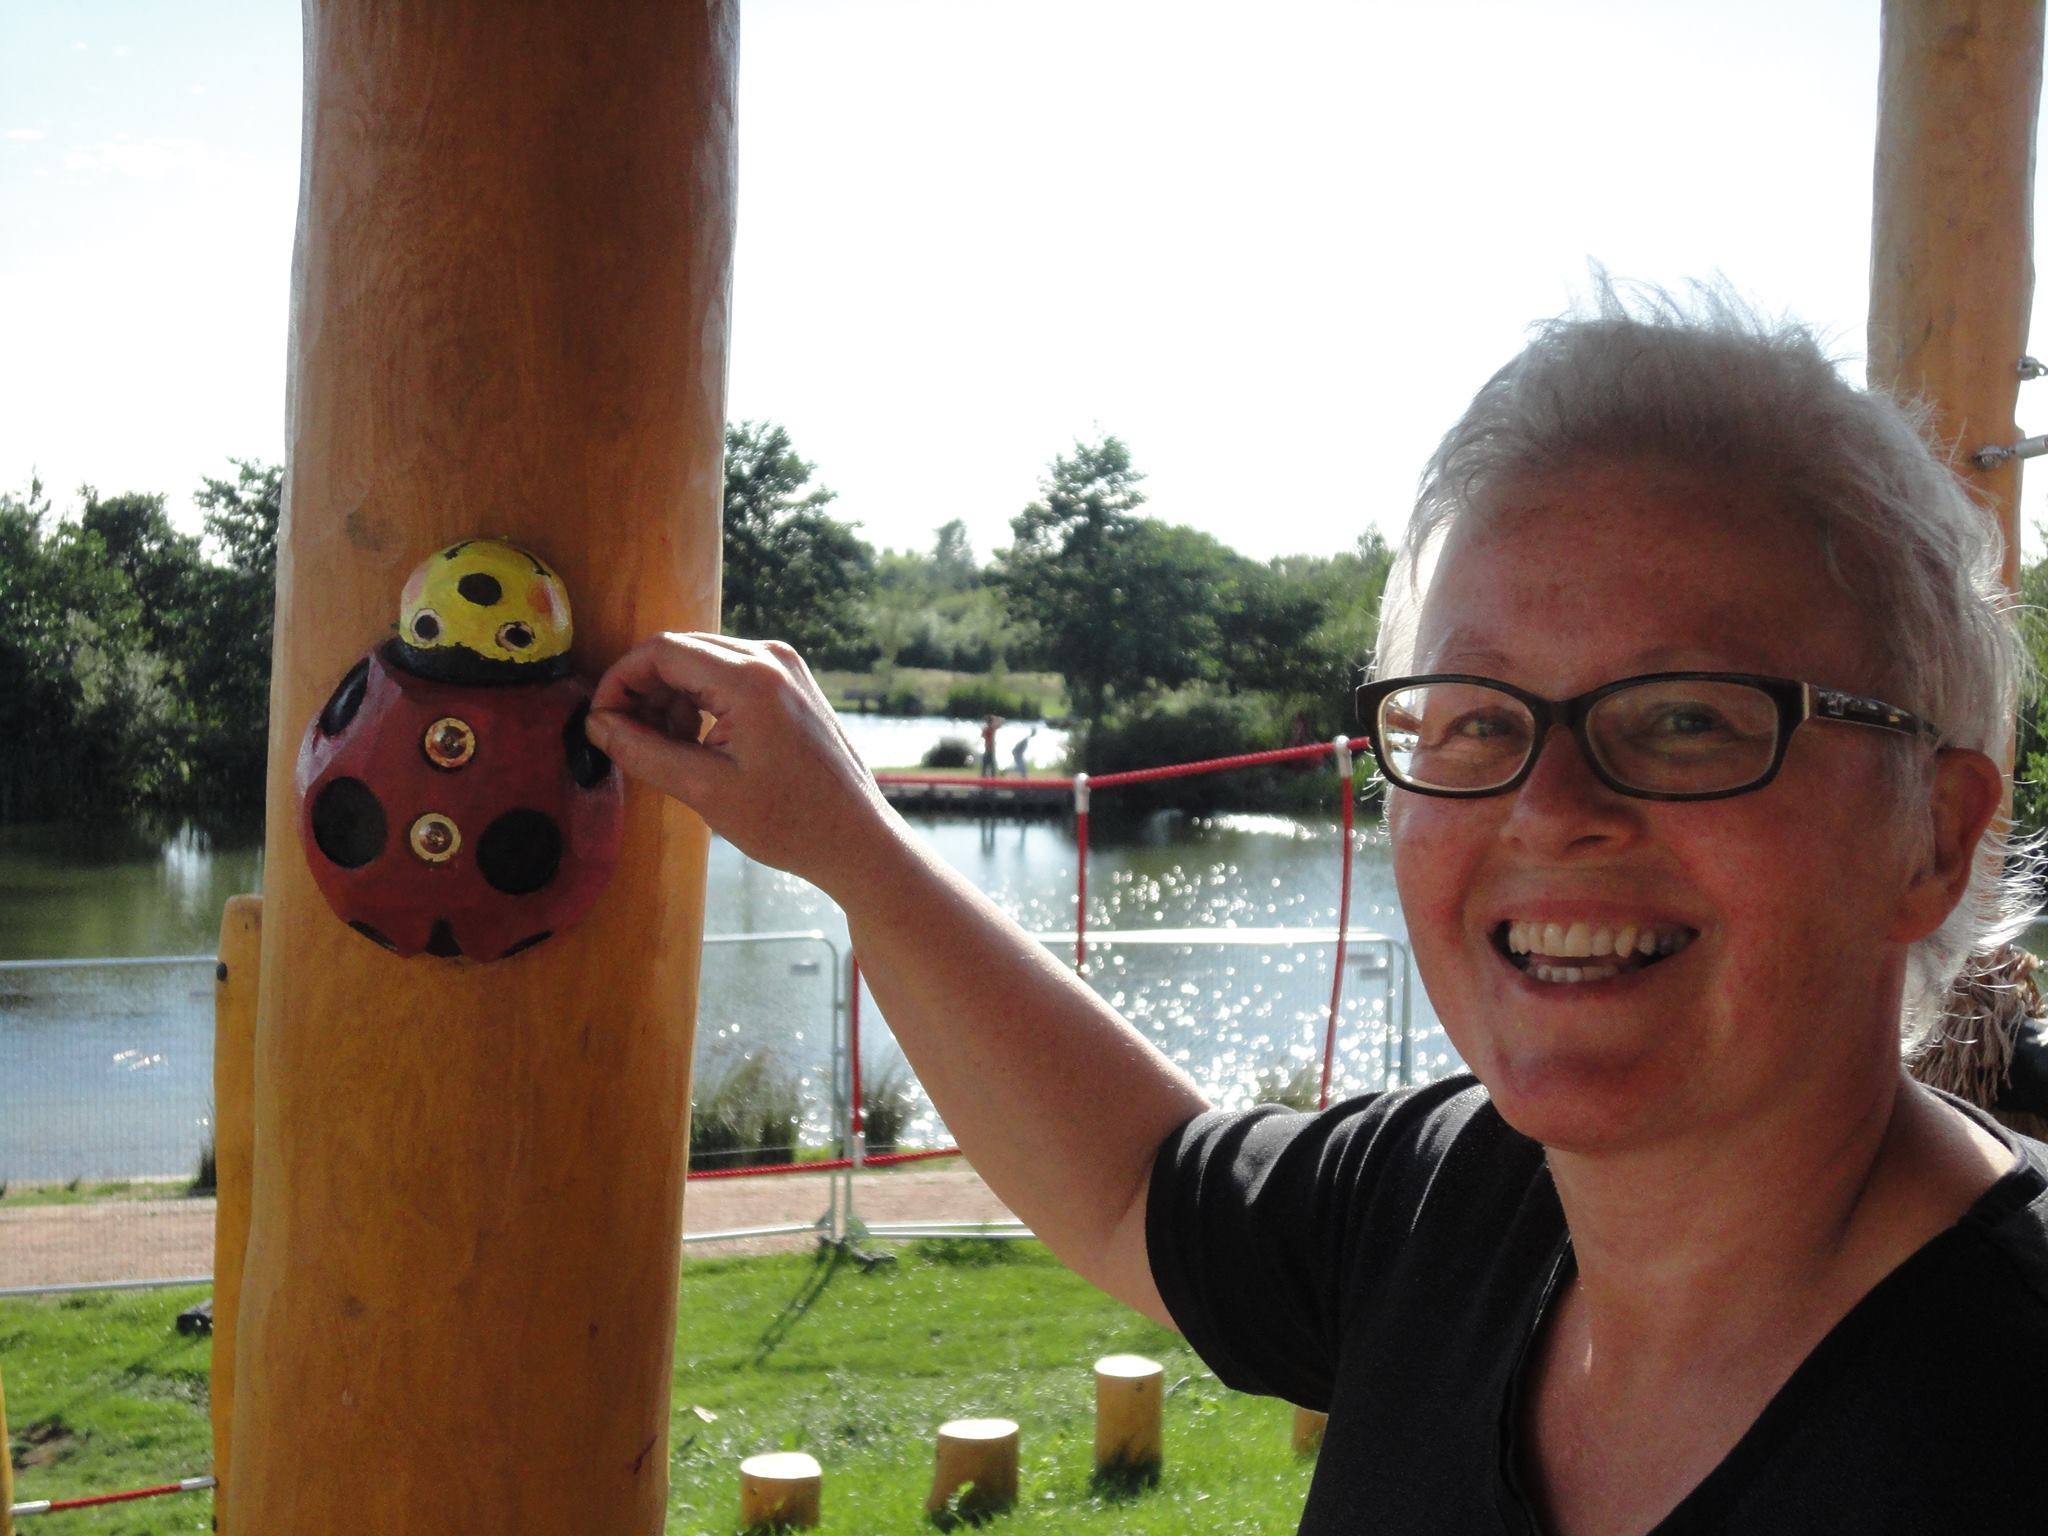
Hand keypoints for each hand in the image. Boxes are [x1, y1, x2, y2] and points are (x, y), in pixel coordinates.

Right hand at [585, 634, 897, 893]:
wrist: (856, 839)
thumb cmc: (789, 822)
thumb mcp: (705, 790)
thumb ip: (643, 751)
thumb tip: (597, 725)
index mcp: (751, 678)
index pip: (661, 651)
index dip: (621, 681)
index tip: (601, 720)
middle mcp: (771, 657)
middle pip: (681, 650)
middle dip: (646, 691)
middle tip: (631, 740)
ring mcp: (786, 667)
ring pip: (703, 661)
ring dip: (673, 697)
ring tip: (669, 750)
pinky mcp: (792, 683)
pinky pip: (730, 674)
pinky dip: (703, 701)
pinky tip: (699, 744)